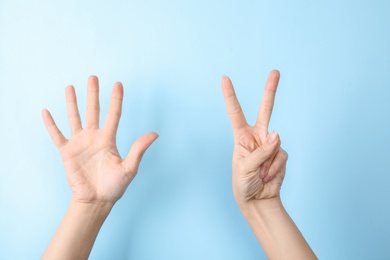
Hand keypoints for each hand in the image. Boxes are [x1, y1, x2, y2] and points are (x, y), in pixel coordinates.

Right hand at [42, 76, 157, 204]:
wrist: (96, 200)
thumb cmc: (114, 186)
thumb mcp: (129, 168)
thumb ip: (139, 149)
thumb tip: (155, 134)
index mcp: (109, 139)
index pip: (113, 114)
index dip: (116, 99)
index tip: (118, 83)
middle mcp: (94, 137)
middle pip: (93, 111)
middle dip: (93, 94)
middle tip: (93, 77)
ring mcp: (80, 143)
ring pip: (74, 118)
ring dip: (72, 103)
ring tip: (70, 87)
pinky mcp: (67, 152)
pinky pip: (57, 135)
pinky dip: (51, 124)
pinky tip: (46, 112)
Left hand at [222, 70, 287, 203]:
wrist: (257, 199)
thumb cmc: (243, 183)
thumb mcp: (245, 167)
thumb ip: (262, 151)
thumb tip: (278, 134)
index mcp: (241, 136)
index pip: (234, 112)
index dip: (230, 95)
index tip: (224, 78)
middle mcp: (256, 136)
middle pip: (265, 110)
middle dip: (270, 90)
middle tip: (275, 72)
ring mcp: (270, 144)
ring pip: (275, 143)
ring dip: (266, 164)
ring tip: (259, 175)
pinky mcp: (281, 154)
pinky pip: (281, 157)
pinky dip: (274, 169)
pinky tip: (267, 176)